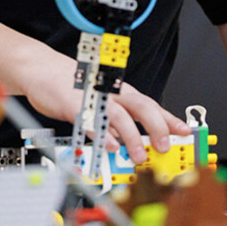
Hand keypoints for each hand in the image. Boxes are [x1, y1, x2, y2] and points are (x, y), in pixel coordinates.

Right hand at [20, 57, 189, 163]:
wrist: (42, 70)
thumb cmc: (72, 86)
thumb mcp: (100, 102)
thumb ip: (115, 122)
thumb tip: (131, 143)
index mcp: (120, 92)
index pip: (150, 105)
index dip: (168, 118)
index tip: (184, 131)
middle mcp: (111, 93)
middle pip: (141, 107)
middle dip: (157, 127)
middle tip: (164, 146)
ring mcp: (94, 98)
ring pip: (119, 116)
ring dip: (132, 137)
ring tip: (138, 155)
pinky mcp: (75, 104)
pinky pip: (92, 121)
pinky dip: (102, 134)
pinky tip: (110, 146)